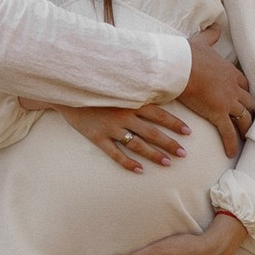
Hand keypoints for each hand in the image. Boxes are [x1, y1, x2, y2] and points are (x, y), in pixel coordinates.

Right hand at [52, 98, 189, 174]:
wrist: (67, 90)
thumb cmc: (94, 85)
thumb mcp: (117, 84)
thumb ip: (134, 90)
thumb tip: (155, 92)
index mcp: (130, 101)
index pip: (158, 113)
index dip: (174, 123)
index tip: (188, 132)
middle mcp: (123, 115)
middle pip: (152, 132)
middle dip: (169, 143)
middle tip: (183, 154)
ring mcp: (110, 127)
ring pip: (137, 144)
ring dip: (154, 154)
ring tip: (167, 163)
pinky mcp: (97, 137)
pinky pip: (115, 153)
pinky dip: (127, 163)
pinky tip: (139, 170)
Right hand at [178, 21, 254, 158]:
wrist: (179, 66)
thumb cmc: (188, 54)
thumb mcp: (201, 41)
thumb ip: (210, 35)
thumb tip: (215, 25)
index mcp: (229, 72)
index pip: (243, 85)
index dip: (244, 92)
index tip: (244, 99)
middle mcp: (233, 88)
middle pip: (248, 102)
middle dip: (251, 111)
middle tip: (253, 121)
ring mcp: (227, 102)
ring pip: (244, 118)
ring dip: (247, 128)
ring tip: (248, 138)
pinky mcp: (218, 114)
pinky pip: (228, 132)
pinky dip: (231, 143)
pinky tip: (231, 152)